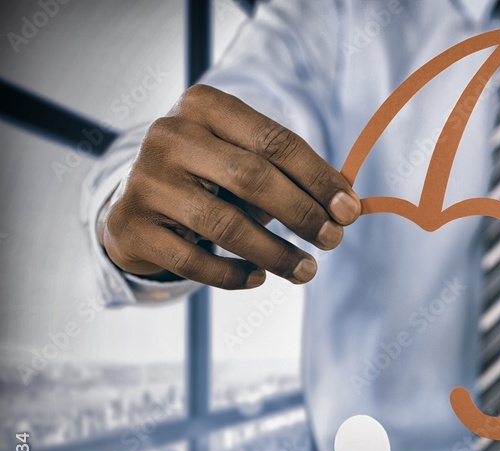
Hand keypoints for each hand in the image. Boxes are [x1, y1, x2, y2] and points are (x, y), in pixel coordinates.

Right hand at [99, 84, 361, 288]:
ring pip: (225, 224)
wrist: (139, 207)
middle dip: (302, 214)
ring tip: (306, 271)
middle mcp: (169, 135)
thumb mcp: (247, 164)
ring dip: (275, 253)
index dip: (318, 178)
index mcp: (204, 106)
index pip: (275, 141)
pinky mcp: (131, 226)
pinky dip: (233, 274)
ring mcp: (145, 180)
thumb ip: (292, 179)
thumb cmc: (211, 181)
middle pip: (252, 177)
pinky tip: (258, 278)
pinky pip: (194, 260)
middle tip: (333, 241)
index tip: (350, 211)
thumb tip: (347, 207)